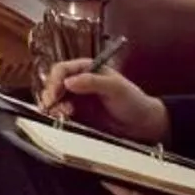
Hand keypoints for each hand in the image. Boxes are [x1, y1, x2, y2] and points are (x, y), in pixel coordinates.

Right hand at [38, 62, 168, 143]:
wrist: (143, 125)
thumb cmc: (133, 101)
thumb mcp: (115, 88)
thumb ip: (92, 82)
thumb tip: (68, 81)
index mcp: (87, 69)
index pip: (62, 69)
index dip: (55, 80)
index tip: (55, 93)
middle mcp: (79, 82)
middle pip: (55, 84)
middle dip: (51, 94)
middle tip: (51, 106)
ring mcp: (78, 99)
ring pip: (56, 99)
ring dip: (54, 106)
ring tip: (62, 114)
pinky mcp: (79, 114)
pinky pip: (63, 113)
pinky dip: (59, 116)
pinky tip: (65, 119)